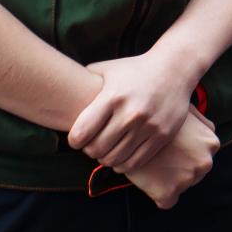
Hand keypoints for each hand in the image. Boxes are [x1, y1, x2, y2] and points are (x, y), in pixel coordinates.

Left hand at [68, 51, 200, 171]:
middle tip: (92, 144)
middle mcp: (131, 113)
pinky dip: (124, 163)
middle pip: (96, 150)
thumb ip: (83, 81)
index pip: (80, 134)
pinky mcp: (162, 135)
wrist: (176, 68)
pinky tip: (122, 154)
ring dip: (106, 158)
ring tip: (107, 149)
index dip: (74, 141)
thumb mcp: (107, 69)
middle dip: (90, 150)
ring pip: (114, 159)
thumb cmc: (135, 69)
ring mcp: (148, 125)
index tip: (78, 138)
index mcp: (113, 97)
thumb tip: (56, 91)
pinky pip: (135, 162)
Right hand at [120, 108, 217, 209]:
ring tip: (154, 167)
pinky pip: (167, 202)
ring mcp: (188, 179)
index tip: (173, 151)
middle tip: (161, 159)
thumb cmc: (160, 116)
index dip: (187, 154)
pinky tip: (149, 181)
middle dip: (180, 169)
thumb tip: (207, 128)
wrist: (132, 130)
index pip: (204, 156)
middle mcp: (205, 162)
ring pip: (181, 186)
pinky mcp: (168, 193)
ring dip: (169, 181)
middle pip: (195, 173)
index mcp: (212, 143)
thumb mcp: (188, 111)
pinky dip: (158, 195)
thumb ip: (202, 122)